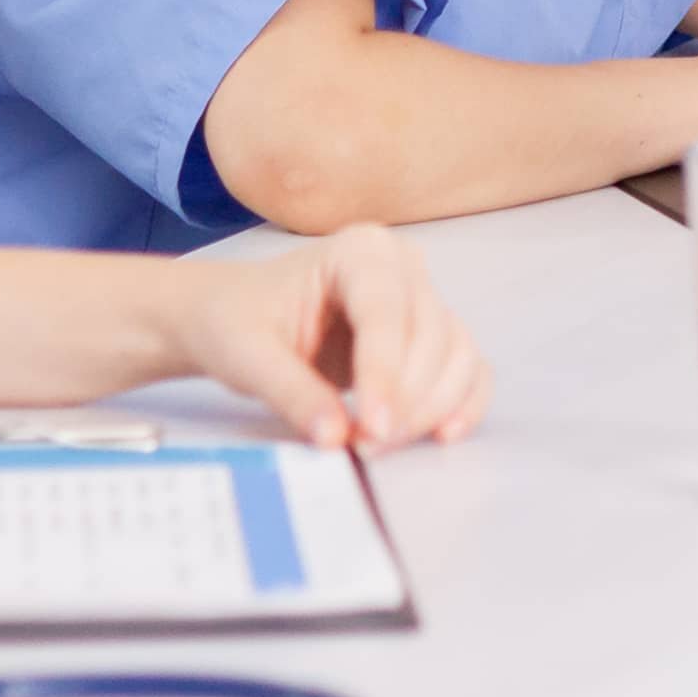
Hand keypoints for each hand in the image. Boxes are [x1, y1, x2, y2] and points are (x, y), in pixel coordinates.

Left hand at [151, 225, 490, 449]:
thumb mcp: (247, 355)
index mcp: (358, 251)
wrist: (232, 317)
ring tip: (379, 444)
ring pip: (455, 353)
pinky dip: (461, 401)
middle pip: (430, 333)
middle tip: (365, 444)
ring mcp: (420, 300)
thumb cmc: (237, 321)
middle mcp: (401, 267)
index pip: (385, 311)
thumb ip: (291, 392)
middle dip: (406, 398)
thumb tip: (334, 436)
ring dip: (430, 407)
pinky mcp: (427, 338)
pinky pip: (465, 368)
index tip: (373, 428)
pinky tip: (443, 434)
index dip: (384, 371)